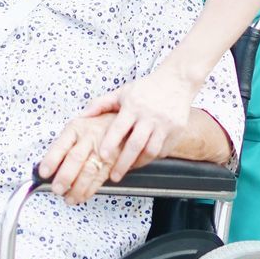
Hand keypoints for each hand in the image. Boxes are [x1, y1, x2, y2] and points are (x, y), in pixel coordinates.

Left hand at [37, 114, 114, 204]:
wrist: (122, 122)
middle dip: (65, 176)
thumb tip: (48, 166)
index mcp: (75, 128)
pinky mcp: (114, 160)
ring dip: (78, 188)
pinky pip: (100, 177)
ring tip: (69, 198)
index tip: (43, 173)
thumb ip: (64, 144)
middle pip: (76, 158)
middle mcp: (89, 137)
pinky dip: (90, 190)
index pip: (61, 145)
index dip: (51, 160)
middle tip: (57, 189)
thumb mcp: (77, 127)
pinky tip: (82, 196)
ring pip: (89, 171)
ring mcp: (103, 149)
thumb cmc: (94, 127)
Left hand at [82, 68, 196, 180]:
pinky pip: (164, 150)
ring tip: (128, 168)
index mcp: (134, 105)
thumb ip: (101, 104)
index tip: (102, 156)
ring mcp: (166, 124)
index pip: (119, 127)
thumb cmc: (145, 88)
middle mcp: (150, 115)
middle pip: (136, 144)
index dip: (110, 142)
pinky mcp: (178, 130)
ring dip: (138, 163)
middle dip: (123, 163)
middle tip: (114, 176)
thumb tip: (82, 116)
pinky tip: (143, 158)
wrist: (176, 81)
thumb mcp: (122, 92)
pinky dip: (152, 157)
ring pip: (151, 150)